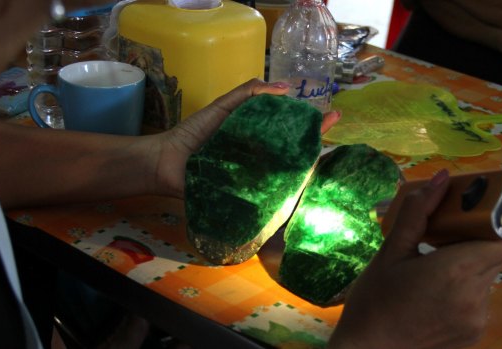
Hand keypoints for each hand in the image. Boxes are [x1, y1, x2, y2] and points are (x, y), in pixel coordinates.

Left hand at [152, 78, 340, 197]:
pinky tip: (302, 191)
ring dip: (306, 170)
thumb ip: (249, 93)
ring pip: (285, 177)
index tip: (333, 114)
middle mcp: (261, 159)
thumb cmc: (193, 134)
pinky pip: (267, 198)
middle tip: (334, 133)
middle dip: (317, 144)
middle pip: (294, 154)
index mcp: (258, 138)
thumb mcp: (223, 107)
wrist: (166, 162)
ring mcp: (255, 180)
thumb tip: (285, 87)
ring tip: (326, 159)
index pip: (291, 130)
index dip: (312, 123)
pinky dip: (284, 196)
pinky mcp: (246, 198)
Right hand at [328, 169, 501, 348]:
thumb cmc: (374, 299)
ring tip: (431, 268)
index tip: (480, 213)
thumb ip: (419, 213)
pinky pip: (478, 299)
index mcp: (457, 270)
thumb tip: (442, 178)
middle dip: (476, 240)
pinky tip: (432, 294)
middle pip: (496, 255)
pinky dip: (463, 289)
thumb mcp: (391, 253)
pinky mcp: (475, 334)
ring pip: (487, 277)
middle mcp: (477, 296)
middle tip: (443, 236)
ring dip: (468, 266)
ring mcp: (478, 318)